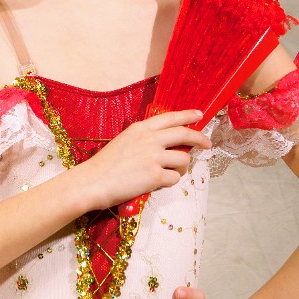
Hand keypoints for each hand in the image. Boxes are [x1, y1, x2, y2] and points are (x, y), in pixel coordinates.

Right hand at [76, 109, 210, 210]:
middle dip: (199, 138)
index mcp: (141, 128)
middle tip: (207, 144)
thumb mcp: (124, 141)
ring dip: (181, 168)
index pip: (171, 118)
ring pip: (183, 159)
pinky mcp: (156, 176)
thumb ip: (144, 139)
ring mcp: (154, 157)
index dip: (188, 116)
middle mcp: (150, 139)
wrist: (92, 182)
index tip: (199, 115)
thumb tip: (165, 145)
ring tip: (172, 173)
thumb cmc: (104, 165)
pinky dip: (170, 182)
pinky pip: (175, 178)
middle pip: (184, 134)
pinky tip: (158, 184)